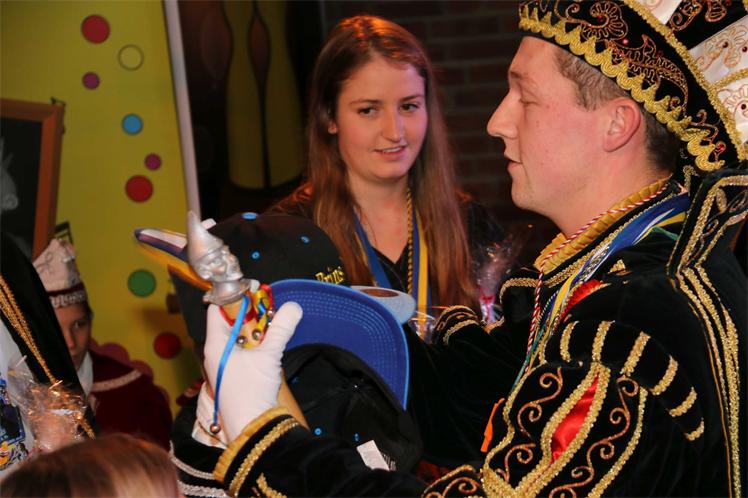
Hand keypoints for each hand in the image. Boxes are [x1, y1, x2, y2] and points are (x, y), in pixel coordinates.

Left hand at [204, 301, 302, 439]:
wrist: (252, 428)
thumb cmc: (251, 391)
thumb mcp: (269, 355)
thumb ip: (281, 329)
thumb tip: (293, 307)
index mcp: (215, 344)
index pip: (217, 309)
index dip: (234, 297)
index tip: (253, 292)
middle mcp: (216, 353)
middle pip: (231, 322)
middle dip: (251, 314)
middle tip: (269, 309)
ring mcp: (226, 365)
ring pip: (239, 338)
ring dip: (256, 331)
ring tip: (273, 327)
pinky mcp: (236, 376)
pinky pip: (245, 352)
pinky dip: (258, 346)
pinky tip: (272, 348)